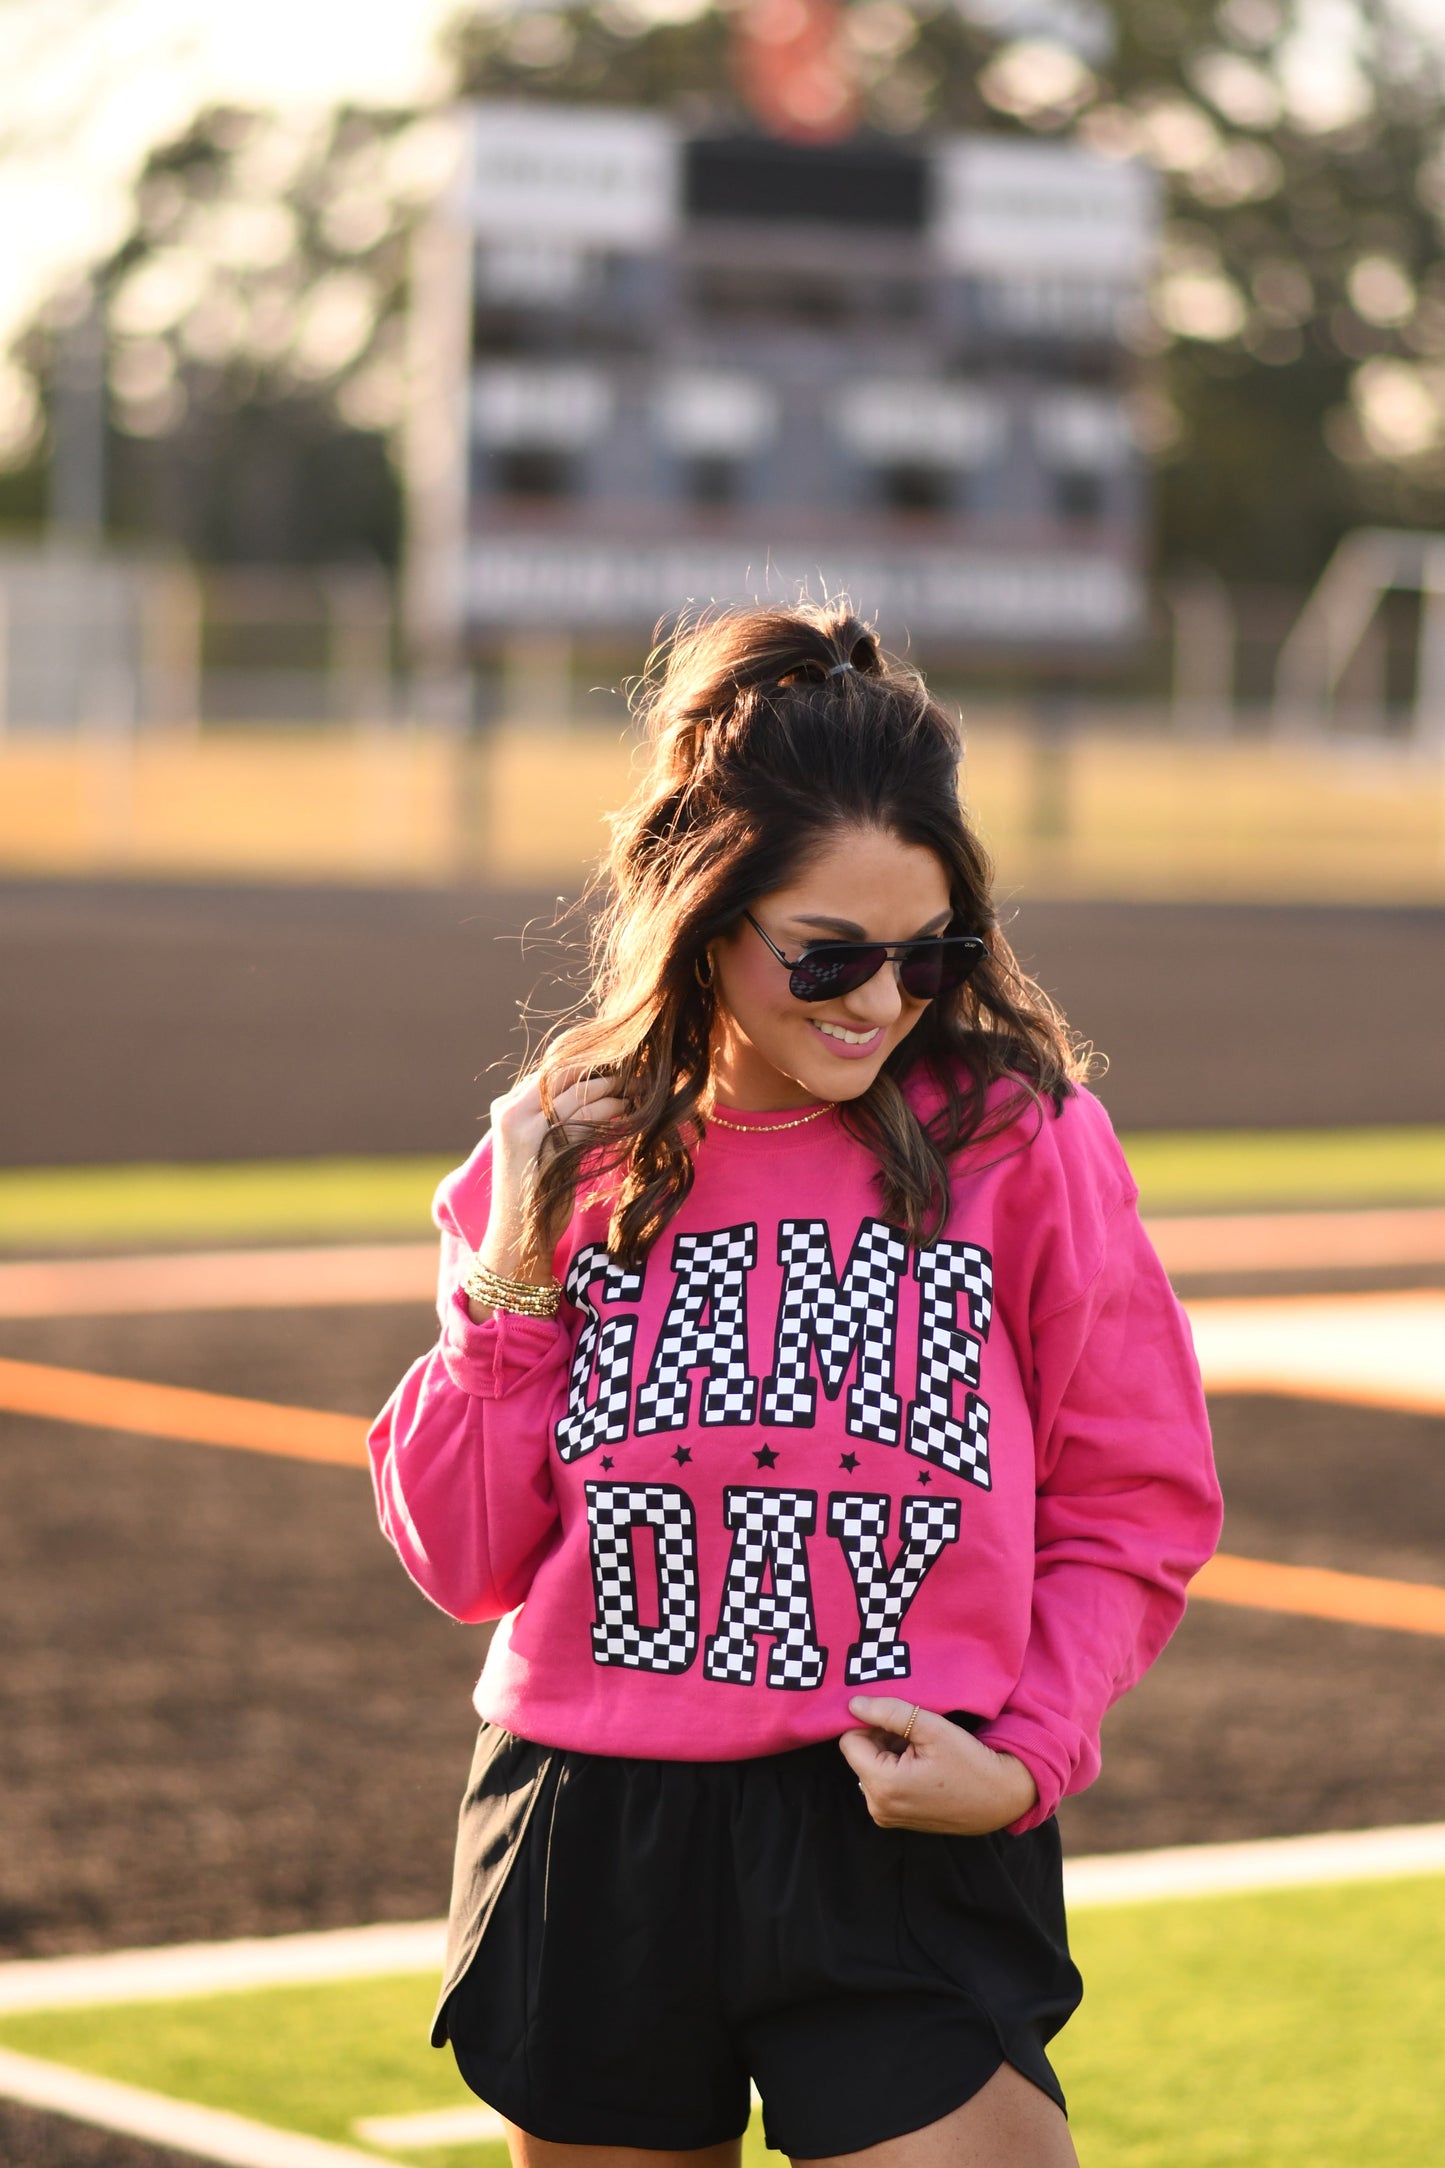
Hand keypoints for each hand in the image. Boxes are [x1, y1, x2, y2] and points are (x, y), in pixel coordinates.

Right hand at [474, 1068, 628, 1300]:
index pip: (551, 1069)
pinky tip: (628, 1114)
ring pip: (576, 1094)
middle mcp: (509, 1112)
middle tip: (636, 1069)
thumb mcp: (543, 1145)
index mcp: (506, 1106)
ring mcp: (523, 1130)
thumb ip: (557, 1117)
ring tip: (638, 1090)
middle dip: (602, 1070)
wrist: (518, 1237)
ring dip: (612, 1090)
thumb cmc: (536, 1192)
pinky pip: (583, 1121)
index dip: (588, 1063)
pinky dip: (610, 1113)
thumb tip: (599, 1089)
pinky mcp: (543, 1150)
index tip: (620, 1062)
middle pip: (563, 1072)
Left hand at [838, 1697, 1037, 1835]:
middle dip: (880, 1738)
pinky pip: (883, 1784)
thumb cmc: (970, 1763)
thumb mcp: (931, 1728)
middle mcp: (878, 1807)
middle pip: (859, 1756)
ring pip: (870, 1768)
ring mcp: (887, 1816)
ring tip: (921, 1748)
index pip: (850, 1741)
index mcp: (883, 1786)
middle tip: (914, 1732)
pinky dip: (896, 1768)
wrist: (1001, 1797)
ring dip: (888, 1752)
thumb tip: (853, 1704)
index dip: (869, 1723)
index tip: (896, 1719)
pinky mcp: (897, 1819)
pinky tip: (922, 1763)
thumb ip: (889, 1713)